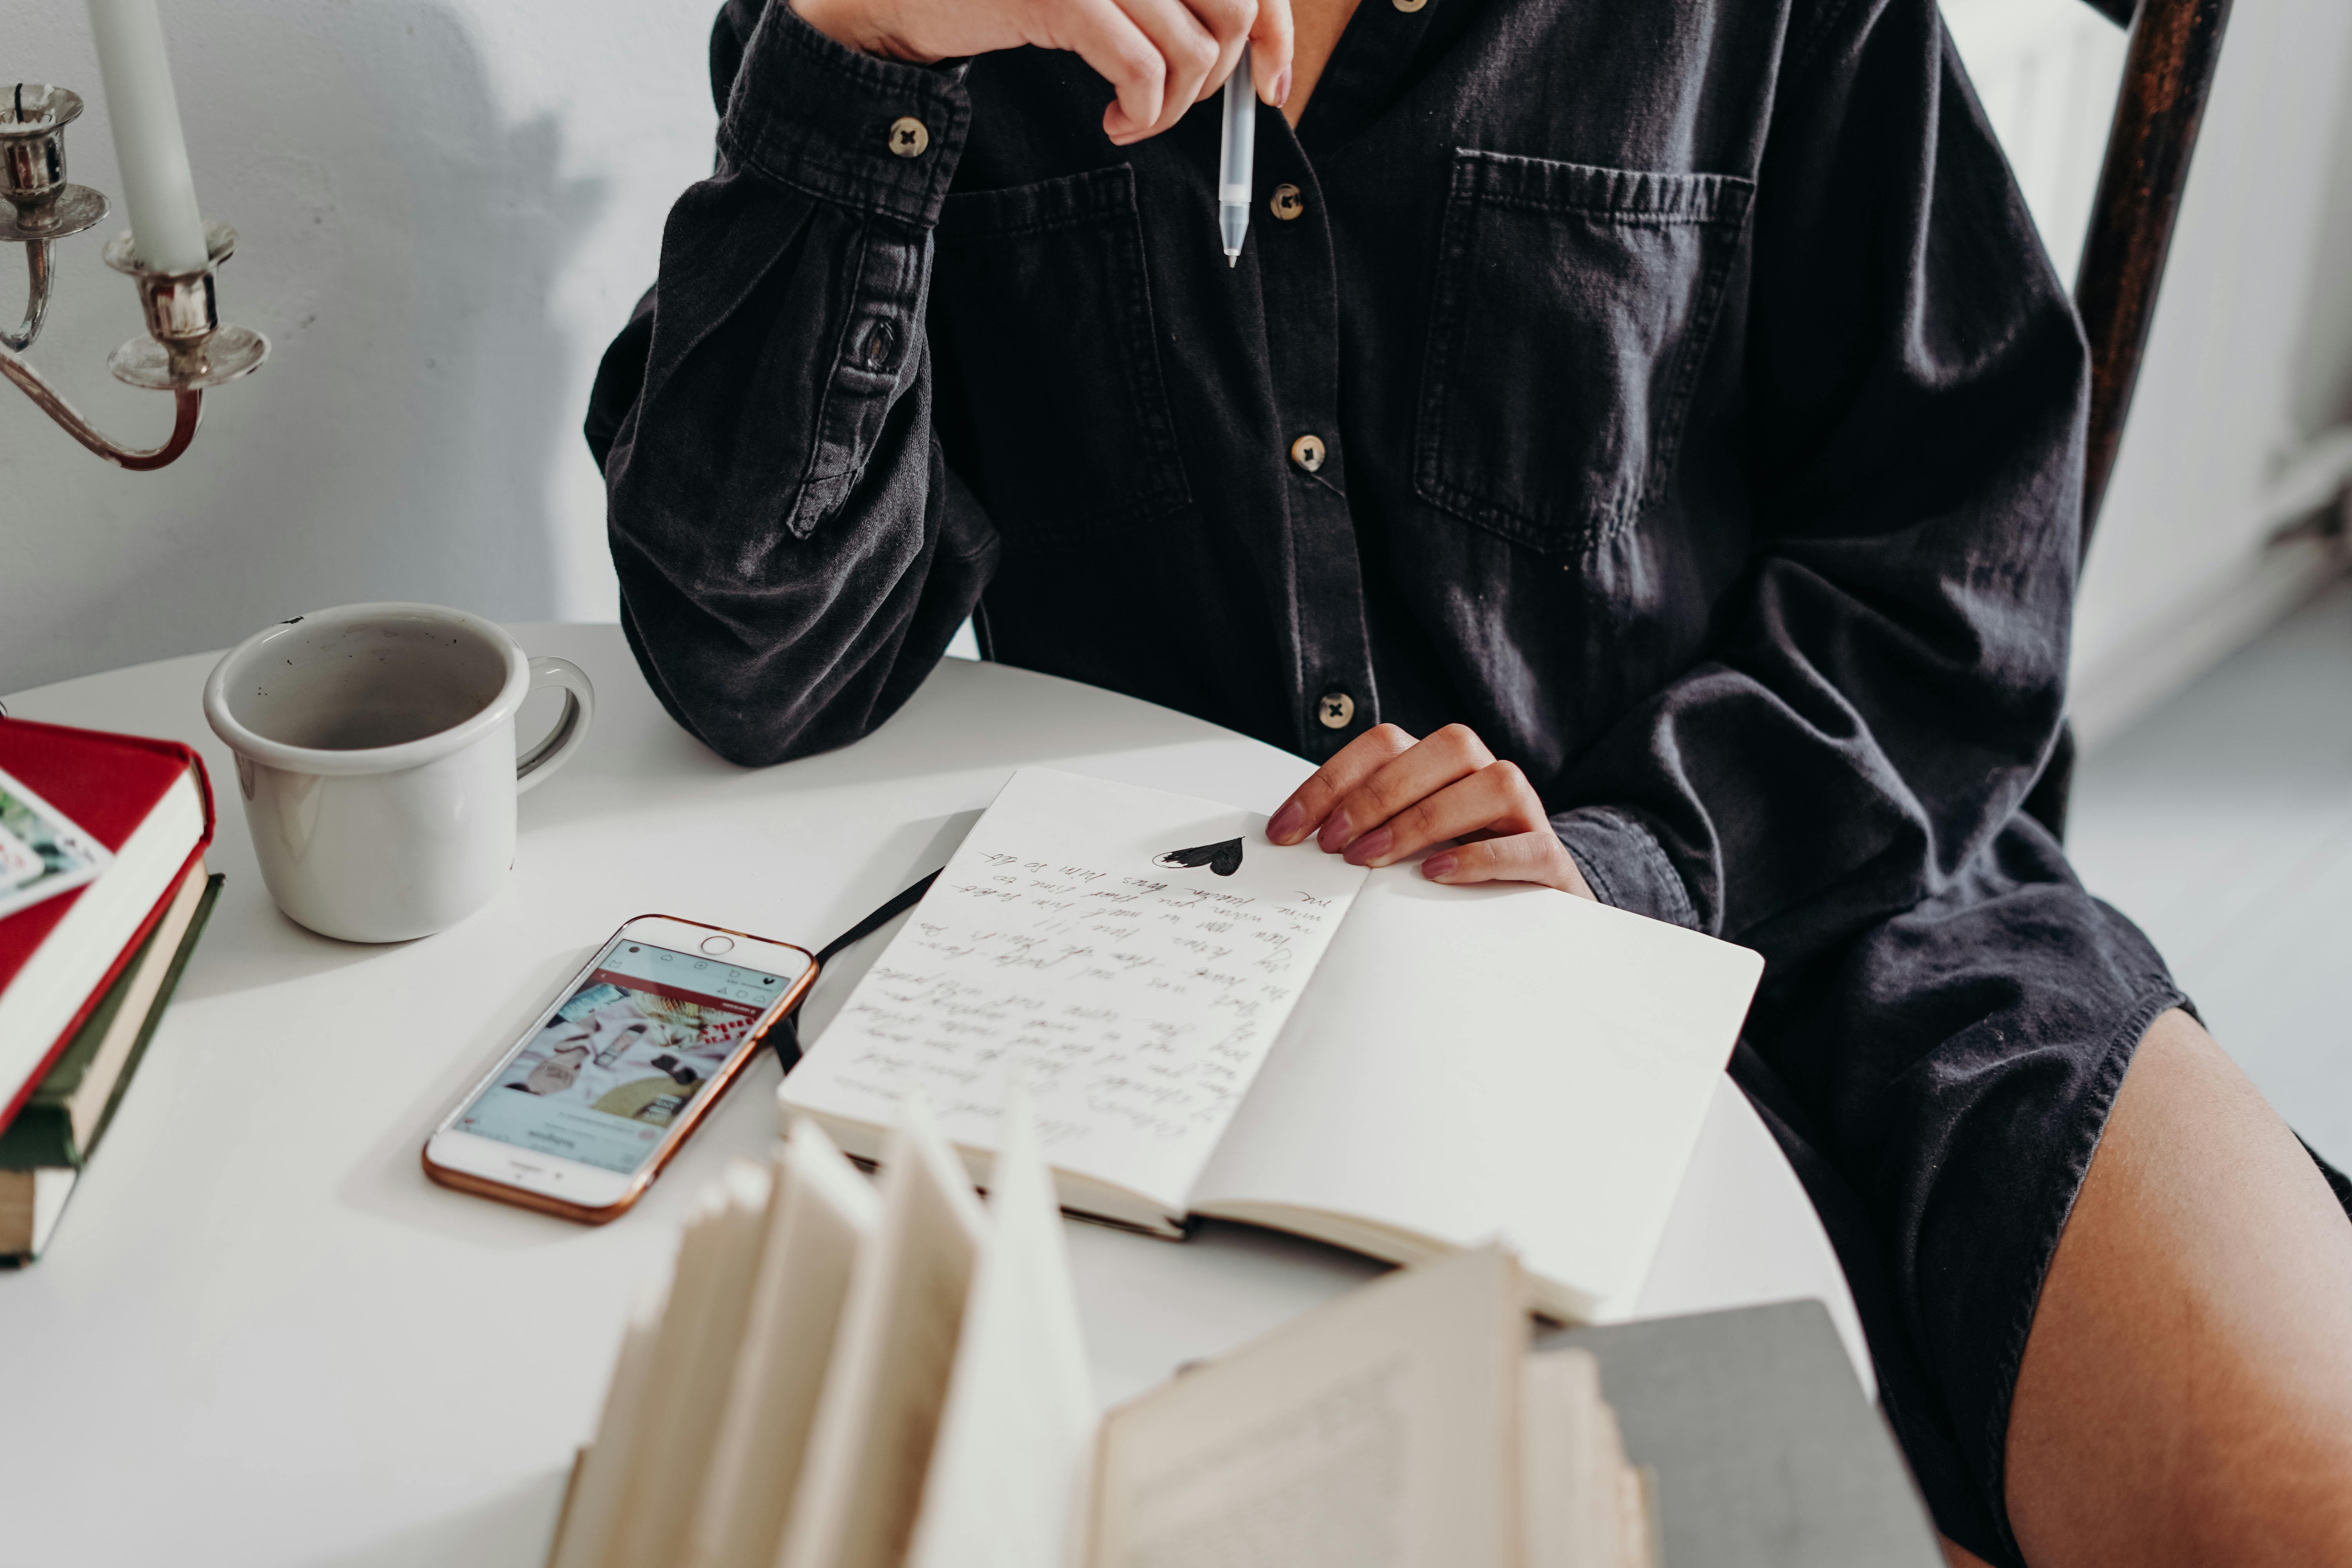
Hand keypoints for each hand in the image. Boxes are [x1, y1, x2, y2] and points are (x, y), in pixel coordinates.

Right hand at [794, 0, 1294, 145]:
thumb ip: (1169, 0)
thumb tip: (1257, 58)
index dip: (1275, 30)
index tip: (1273, 84)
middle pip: (1232, 4)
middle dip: (1218, 75)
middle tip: (1174, 101)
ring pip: (1193, 47)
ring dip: (1174, 106)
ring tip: (1135, 116)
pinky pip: (1142, 73)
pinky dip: (1142, 115)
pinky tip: (1116, 125)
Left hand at [1265, 723, 1596, 897]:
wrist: (1530, 910)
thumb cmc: (1452, 871)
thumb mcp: (1399, 844)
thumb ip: (1359, 830)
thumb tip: (1292, 839)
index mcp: (1440, 763)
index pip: (1384, 744)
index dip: (1329, 783)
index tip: (1285, 830)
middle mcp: (1484, 773)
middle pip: (1443, 748)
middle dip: (1376, 795)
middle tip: (1333, 844)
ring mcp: (1525, 812)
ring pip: (1493, 782)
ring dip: (1423, 818)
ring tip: (1372, 859)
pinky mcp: (1550, 856)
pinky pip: (1525, 844)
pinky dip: (1478, 858)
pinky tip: (1435, 874)